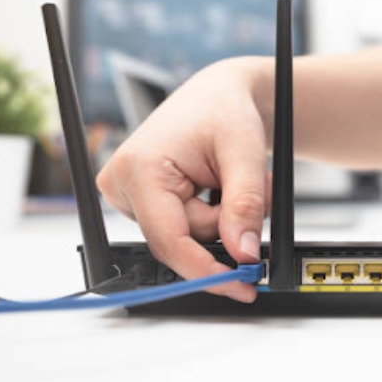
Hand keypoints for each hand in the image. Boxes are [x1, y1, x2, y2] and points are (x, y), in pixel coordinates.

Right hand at [97, 58, 270, 302]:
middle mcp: (123, 183)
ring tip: (237, 179)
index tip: (241, 286)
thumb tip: (242, 253)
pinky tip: (218, 186)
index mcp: (140, 168)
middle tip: (258, 193)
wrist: (216, 96)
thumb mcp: (244, 155)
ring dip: (223, 217)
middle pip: (182, 240)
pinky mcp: (140, 200)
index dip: (207, 270)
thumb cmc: (223, 111)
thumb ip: (243, 207)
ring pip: (186, 236)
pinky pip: (182, 227)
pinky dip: (211, 214)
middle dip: (226, 225)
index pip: (169, 241)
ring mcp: (128, 194)